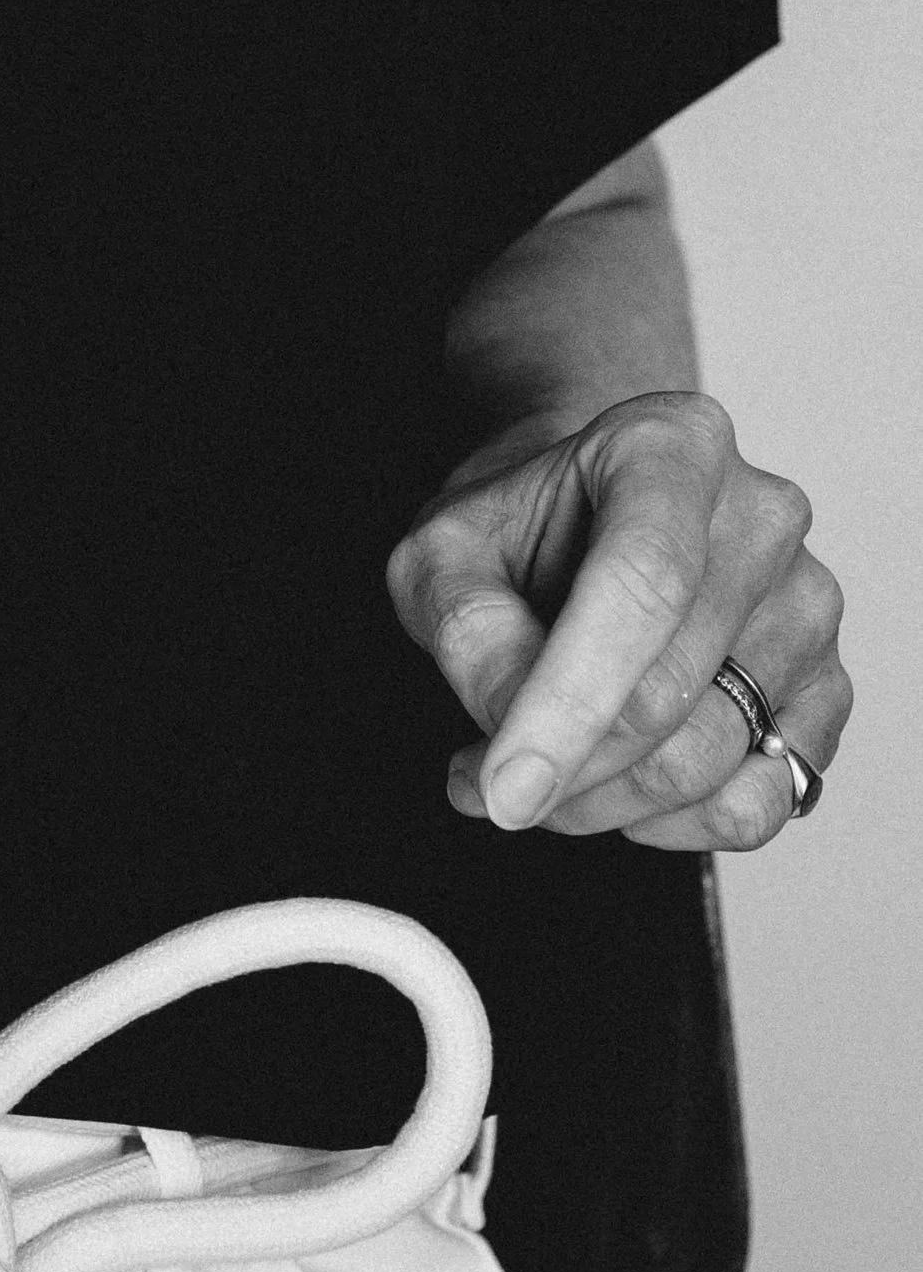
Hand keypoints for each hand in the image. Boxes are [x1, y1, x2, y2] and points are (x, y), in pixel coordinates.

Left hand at [385, 389, 850, 849]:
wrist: (582, 516)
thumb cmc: (517, 528)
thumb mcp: (444, 550)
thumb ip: (466, 628)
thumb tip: (518, 741)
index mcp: (671, 445)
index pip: (641, 582)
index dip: (569, 700)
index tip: (505, 791)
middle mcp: (761, 516)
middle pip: (667, 690)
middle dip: (564, 769)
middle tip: (491, 785)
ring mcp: (807, 603)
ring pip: (710, 759)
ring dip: (604, 802)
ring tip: (538, 773)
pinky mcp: (827, 684)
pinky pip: (764, 800)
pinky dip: (674, 826)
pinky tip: (613, 791)